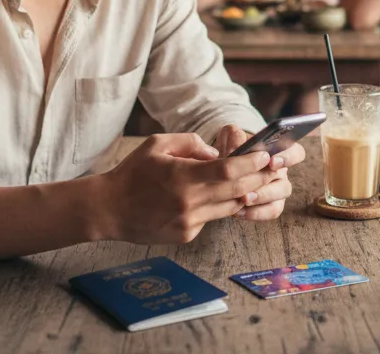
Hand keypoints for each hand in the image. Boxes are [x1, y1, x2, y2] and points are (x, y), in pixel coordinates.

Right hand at [97, 134, 274, 243]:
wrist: (108, 210)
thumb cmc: (132, 173)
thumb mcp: (157, 145)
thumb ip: (190, 143)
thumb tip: (216, 153)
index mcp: (182, 177)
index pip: (228, 170)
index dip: (251, 163)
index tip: (265, 156)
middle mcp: (189, 203)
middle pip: (236, 191)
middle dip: (257, 179)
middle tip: (270, 168)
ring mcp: (189, 223)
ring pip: (228, 208)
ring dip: (241, 195)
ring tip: (249, 181)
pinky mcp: (186, 236)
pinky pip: (210, 218)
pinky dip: (214, 207)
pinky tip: (205, 198)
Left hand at [212, 125, 304, 221]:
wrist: (225, 165)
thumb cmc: (233, 147)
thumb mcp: (231, 137)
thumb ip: (235, 137)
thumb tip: (236, 146)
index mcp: (279, 152)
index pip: (296, 153)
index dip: (288, 158)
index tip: (271, 162)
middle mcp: (282, 172)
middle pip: (286, 183)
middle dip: (269, 188)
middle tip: (250, 189)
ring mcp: (278, 190)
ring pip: (279, 198)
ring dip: (261, 199)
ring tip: (243, 199)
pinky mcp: (272, 205)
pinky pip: (271, 212)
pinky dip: (255, 213)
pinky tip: (237, 211)